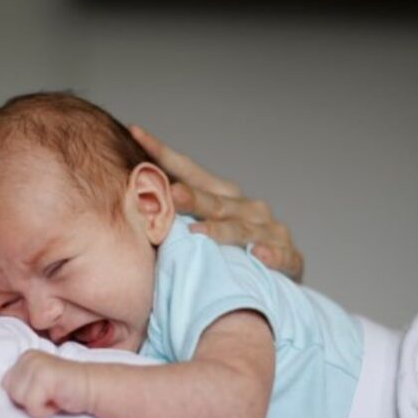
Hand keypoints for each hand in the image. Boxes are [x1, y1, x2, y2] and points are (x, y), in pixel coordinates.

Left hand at [2, 350, 91, 417]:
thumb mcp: (37, 384)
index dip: (24, 396)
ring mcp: (36, 365)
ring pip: (19, 399)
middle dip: (29, 401)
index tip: (43, 393)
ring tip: (53, 397)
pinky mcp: (45, 377)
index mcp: (24, 357)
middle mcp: (27, 357)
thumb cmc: (64, 390)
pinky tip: (58, 400)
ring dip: (37, 406)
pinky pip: (32, 406)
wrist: (92, 387)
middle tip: (49, 395)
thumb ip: (21, 385)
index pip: (6, 386)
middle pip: (10, 392)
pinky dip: (44, 411)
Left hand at [130, 124, 304, 281]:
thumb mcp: (200, 233)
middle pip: (214, 201)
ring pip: (243, 229)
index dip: (163, 154)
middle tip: (170, 193)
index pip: (188, 172)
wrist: (273, 285)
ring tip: (198, 234)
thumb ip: (171, 220)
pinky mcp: (290, 258)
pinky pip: (282, 257)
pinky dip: (271, 255)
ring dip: (220, 231)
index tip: (135, 132)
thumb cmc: (226, 257)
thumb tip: (127, 205)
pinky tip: (258, 254)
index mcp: (223, 197)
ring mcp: (270, 232)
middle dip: (191, 197)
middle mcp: (248, 208)